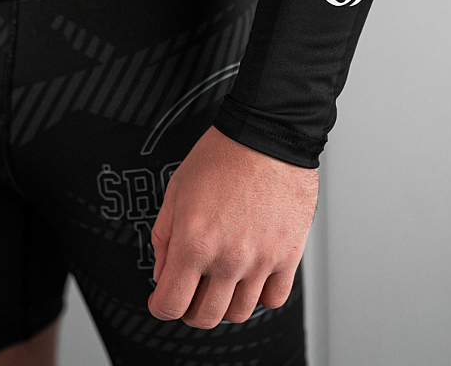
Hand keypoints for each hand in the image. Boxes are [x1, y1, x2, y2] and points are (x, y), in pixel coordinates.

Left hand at [148, 125, 318, 327]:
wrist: (268, 133)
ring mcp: (262, 259)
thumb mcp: (177, 188)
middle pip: (204, 316)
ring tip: (225, 278)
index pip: (169, 306)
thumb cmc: (224, 153)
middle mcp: (228, 257)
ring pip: (239, 313)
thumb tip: (163, 272)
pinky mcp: (289, 253)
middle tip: (194, 289)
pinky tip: (254, 274)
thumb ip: (163, 236)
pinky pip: (275, 298)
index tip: (164, 298)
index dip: (161, 305)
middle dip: (191, 307)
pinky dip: (262, 294)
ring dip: (227, 301)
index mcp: (194, 241)